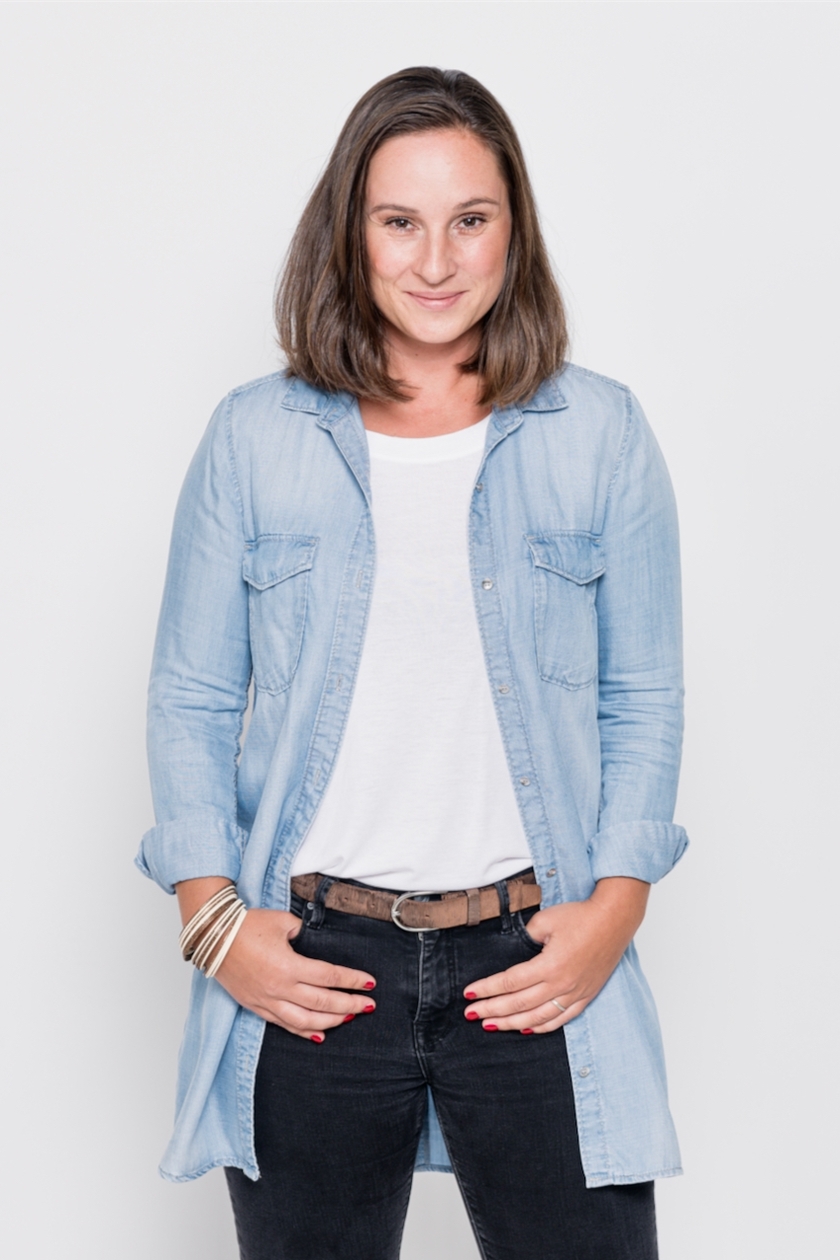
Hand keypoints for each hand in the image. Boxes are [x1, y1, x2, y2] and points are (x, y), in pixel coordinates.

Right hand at [212, 908, 376, 1040]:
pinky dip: (303, 1031)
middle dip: (349, 1005)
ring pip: (305, 1021)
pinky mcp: (255, 1006)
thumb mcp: (282, 921)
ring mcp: (267, 1001)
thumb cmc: (246, 925)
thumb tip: (312, 941)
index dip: (352, 981)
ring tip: (348, 1019)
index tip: (370, 983)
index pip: (330, 977)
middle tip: (368, 1005)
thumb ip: (303, 933)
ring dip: (330, 1022)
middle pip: (323, 1003)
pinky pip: (283, 1024)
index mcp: (289, 966)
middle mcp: (280, 988)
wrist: (213, 936)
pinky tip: (318, 1034)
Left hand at [463, 877, 648, 1033]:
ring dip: (512, 1024)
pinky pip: (561, 1019)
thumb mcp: (546, 920)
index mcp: (549, 965)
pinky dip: (542, 1027)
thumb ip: (526, 937)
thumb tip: (514, 949)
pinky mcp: (586, 996)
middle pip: (519, 1004)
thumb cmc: (582, 915)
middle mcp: (562, 984)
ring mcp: (575, 993)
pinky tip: (526, 1029)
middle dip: (492, 1010)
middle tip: (471, 1014)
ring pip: (538, 1018)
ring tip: (491, 1026)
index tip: (469, 993)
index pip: (510, 982)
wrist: (615, 919)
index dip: (487, 989)